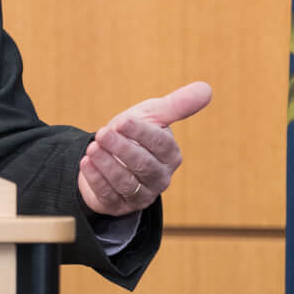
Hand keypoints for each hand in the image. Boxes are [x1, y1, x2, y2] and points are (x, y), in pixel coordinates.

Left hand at [77, 81, 212, 217]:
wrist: (109, 155)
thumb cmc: (134, 133)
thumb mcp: (153, 115)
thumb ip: (177, 104)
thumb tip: (207, 88)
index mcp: (171, 155)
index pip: (160, 144)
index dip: (141, 133)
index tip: (123, 121)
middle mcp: (159, 178)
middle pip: (144, 165)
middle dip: (122, 149)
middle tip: (103, 133)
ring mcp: (140, 194)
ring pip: (126, 182)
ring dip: (107, 164)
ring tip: (93, 148)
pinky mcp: (119, 205)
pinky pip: (108, 195)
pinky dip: (96, 178)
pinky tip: (86, 162)